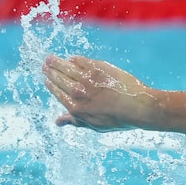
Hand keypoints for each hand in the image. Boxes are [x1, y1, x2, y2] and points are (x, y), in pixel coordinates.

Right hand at [42, 55, 157, 131]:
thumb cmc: (120, 119)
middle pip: (59, 78)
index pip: (57, 93)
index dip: (51, 85)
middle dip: (50, 71)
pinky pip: (80, 61)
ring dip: (56, 62)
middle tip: (45, 65)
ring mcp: (87, 79)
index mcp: (76, 108)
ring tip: (50, 58)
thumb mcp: (96, 125)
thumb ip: (76, 121)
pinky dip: (74, 60)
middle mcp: (78, 93)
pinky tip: (72, 59)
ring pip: (65, 67)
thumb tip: (57, 122)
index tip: (47, 79)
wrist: (140, 107)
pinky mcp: (97, 68)